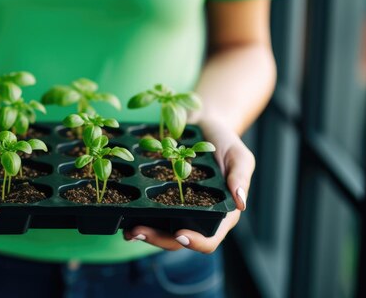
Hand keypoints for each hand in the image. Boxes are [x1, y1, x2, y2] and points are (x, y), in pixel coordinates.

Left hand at [123, 118, 253, 252]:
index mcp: (220, 214)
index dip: (195, 242)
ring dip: (144, 232)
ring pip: (160, 230)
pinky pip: (149, 211)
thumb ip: (240, 177)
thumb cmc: (224, 142)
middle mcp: (197, 216)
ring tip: (128, 229)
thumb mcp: (239, 155)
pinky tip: (123, 211)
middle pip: (178, 240)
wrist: (202, 125)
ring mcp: (177, 208)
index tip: (180, 233)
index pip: (209, 238)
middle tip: (138, 231)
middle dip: (158, 239)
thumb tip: (241, 202)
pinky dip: (136, 214)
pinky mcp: (161, 197)